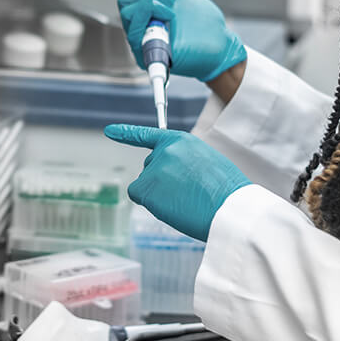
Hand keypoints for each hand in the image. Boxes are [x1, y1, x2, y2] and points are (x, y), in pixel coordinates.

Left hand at [105, 124, 250, 240]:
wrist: (229, 208)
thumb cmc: (224, 191)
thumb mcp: (207, 162)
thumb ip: (184, 161)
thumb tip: (170, 176)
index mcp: (181, 141)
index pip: (148, 135)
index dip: (127, 134)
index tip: (109, 131)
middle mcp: (164, 151)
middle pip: (150, 167)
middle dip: (163, 181)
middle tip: (188, 193)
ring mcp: (154, 168)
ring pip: (146, 184)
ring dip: (159, 194)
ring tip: (186, 200)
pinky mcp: (146, 187)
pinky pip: (138, 195)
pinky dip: (149, 202)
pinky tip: (170, 205)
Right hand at [115, 0, 246, 81]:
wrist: (220, 47)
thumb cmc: (205, 27)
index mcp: (145, 13)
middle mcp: (140, 27)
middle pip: (122, 0)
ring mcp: (142, 42)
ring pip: (126, 12)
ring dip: (151, 2)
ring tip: (171, 10)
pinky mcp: (146, 55)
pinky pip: (134, 31)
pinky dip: (149, 13)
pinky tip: (168, 14)